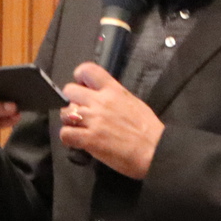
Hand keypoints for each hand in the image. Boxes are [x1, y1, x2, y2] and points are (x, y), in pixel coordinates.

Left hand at [60, 63, 164, 178]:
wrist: (155, 150)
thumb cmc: (149, 130)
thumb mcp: (133, 102)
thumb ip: (114, 97)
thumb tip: (102, 99)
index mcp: (113, 90)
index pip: (87, 70)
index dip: (79, 78)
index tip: (83, 87)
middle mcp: (100, 101)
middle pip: (69, 91)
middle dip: (72, 101)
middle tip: (81, 112)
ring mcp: (94, 120)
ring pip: (65, 113)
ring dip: (70, 121)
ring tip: (80, 129)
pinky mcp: (89, 139)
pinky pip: (65, 134)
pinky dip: (68, 139)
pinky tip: (78, 142)